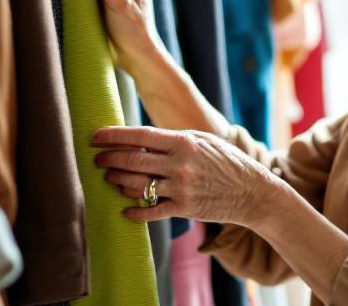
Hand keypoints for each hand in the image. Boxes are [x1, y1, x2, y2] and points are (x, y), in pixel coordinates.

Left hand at [92, 126, 282, 225]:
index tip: (96, 136)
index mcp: (184, 142)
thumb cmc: (226, 161)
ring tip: (109, 178)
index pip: (141, 136)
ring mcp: (181, 188)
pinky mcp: (184, 208)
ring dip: (118, 182)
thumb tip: (143, 138)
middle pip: (133, 161)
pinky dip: (135, 211)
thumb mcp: (203, 141)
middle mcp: (179, 164)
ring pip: (138, 186)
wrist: (252, 191)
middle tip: (97, 159)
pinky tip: (125, 209)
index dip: (114, 136)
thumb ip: (176, 139)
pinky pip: (151, 211)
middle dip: (110, 159)